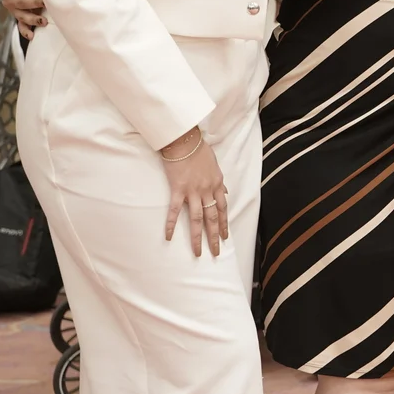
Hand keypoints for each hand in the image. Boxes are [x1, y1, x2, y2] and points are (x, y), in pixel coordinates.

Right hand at [0, 0, 45, 39]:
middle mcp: (8, 0)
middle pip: (23, 2)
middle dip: (36, 3)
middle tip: (47, 3)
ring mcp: (15, 11)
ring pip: (22, 16)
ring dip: (33, 19)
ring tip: (44, 21)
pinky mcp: (21, 18)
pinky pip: (22, 26)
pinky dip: (26, 31)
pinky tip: (32, 36)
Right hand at [160, 129, 227, 257]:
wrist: (184, 140)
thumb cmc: (199, 150)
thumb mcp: (215, 165)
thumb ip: (218, 181)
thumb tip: (224, 191)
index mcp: (217, 184)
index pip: (223, 208)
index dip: (224, 223)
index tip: (225, 237)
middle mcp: (207, 190)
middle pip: (213, 218)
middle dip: (215, 237)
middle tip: (216, 252)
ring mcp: (193, 191)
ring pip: (197, 219)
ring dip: (198, 237)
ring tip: (198, 252)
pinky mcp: (178, 189)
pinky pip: (174, 210)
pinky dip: (170, 224)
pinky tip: (168, 237)